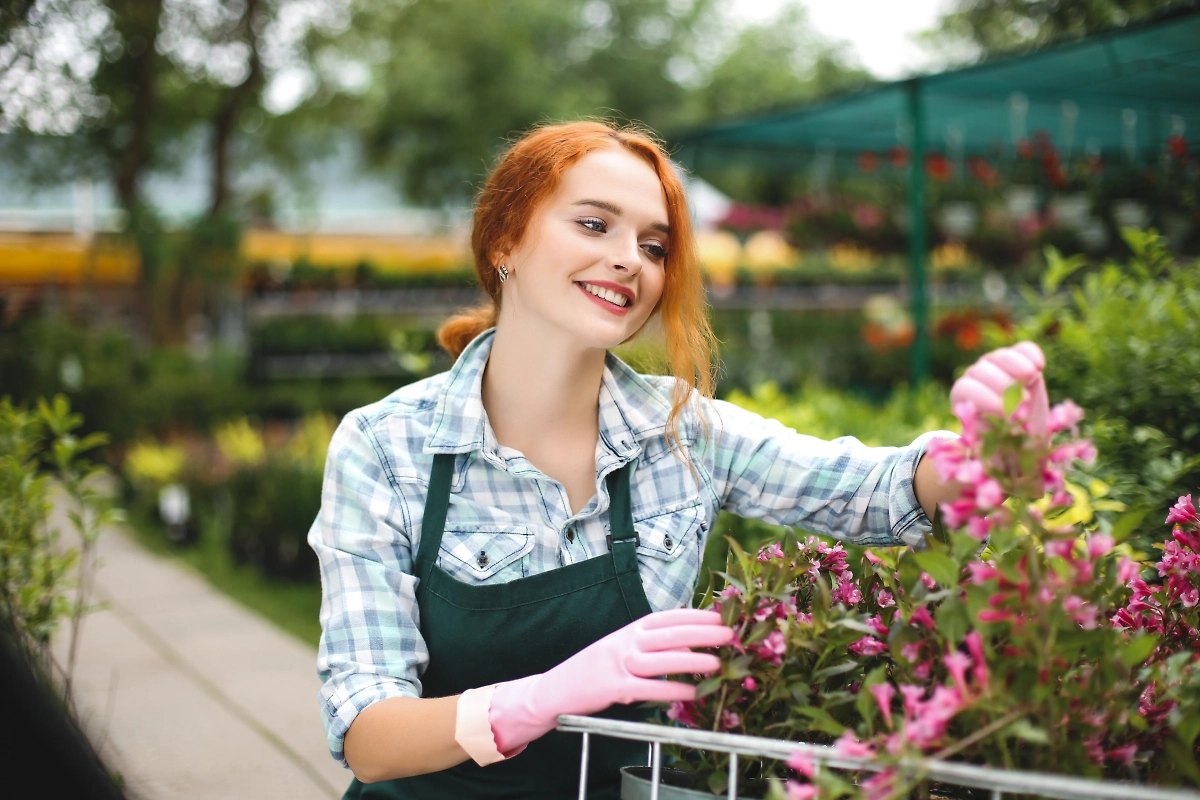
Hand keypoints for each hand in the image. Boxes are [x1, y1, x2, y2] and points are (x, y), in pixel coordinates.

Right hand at [488, 608, 732, 752]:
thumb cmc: (593, 671)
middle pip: (669, 633)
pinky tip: (691, 693)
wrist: (554, 690)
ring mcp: (617, 664)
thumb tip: (687, 646)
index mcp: (628, 629)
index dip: (695, 615)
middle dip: (702, 632)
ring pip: (660, 659)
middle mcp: (624, 641)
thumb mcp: (620, 649)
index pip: (666, 617)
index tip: (719, 615)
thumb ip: (649, 646)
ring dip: (691, 660)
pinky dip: (671, 690)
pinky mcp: (612, 688)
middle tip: (729, 634)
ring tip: (717, 663)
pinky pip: (647, 688)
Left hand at [950, 341, 1048, 435]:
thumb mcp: (996, 444)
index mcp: (963, 396)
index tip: (1003, 412)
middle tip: (1022, 401)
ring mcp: (996, 364)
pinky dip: (1031, 355)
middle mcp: (976, 376)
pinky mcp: (1020, 359)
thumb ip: (993, 435)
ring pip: (1001, 357)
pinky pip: (1023, 350)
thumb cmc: (1004, 443)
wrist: (1024, 434)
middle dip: (1003, 386)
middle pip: (983, 371)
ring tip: (1031, 380)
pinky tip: (1039, 367)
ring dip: (1017, 368)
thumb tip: (1004, 430)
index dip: (984, 399)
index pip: (965, 389)